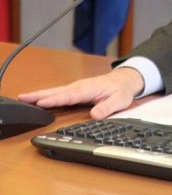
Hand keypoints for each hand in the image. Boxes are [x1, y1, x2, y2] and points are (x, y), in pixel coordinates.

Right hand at [17, 67, 144, 119]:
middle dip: (40, 95)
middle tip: (23, 98)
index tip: (41, 102)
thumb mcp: (120, 101)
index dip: (55, 100)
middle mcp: (80, 87)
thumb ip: (107, 108)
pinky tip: (37, 99)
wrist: (124, 80)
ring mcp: (77, 88)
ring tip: (24, 98)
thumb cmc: (121, 90)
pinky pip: (59, 93)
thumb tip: (94, 115)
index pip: (69, 96)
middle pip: (57, 91)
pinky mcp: (75, 90)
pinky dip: (47, 95)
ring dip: (40, 94)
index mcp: (89, 89)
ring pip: (56, 91)